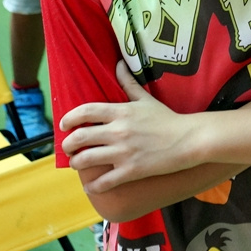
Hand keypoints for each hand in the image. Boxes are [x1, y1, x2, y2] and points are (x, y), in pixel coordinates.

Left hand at [61, 62, 195, 192]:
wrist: (188, 140)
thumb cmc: (167, 118)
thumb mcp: (145, 98)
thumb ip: (128, 82)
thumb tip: (118, 63)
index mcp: (121, 112)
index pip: (86, 111)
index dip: (70, 117)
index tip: (63, 124)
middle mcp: (118, 131)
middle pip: (81, 137)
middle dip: (68, 144)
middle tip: (67, 147)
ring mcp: (123, 153)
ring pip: (87, 159)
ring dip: (77, 163)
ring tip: (76, 163)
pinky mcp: (131, 171)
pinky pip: (105, 182)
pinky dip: (94, 186)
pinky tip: (90, 187)